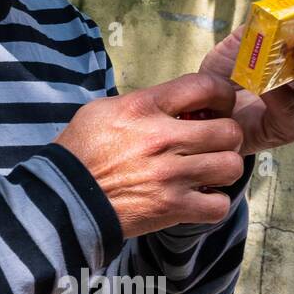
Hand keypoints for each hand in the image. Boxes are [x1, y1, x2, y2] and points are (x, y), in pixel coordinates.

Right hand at [54, 72, 247, 236]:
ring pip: (231, 166)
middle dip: (225, 136)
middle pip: (229, 130)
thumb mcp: (102, 111)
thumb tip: (174, 104)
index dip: (222, 93)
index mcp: (143, 107)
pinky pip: (218, 204)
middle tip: (212, 143)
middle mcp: (162, 138)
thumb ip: (142, 103)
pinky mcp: (172, 208)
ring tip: (207, 172)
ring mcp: (170, 175)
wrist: (62, 197)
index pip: (204, 86)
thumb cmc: (80, 151)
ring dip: (222, 169)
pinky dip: (212, 203)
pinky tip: (198, 198)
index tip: (219, 104)